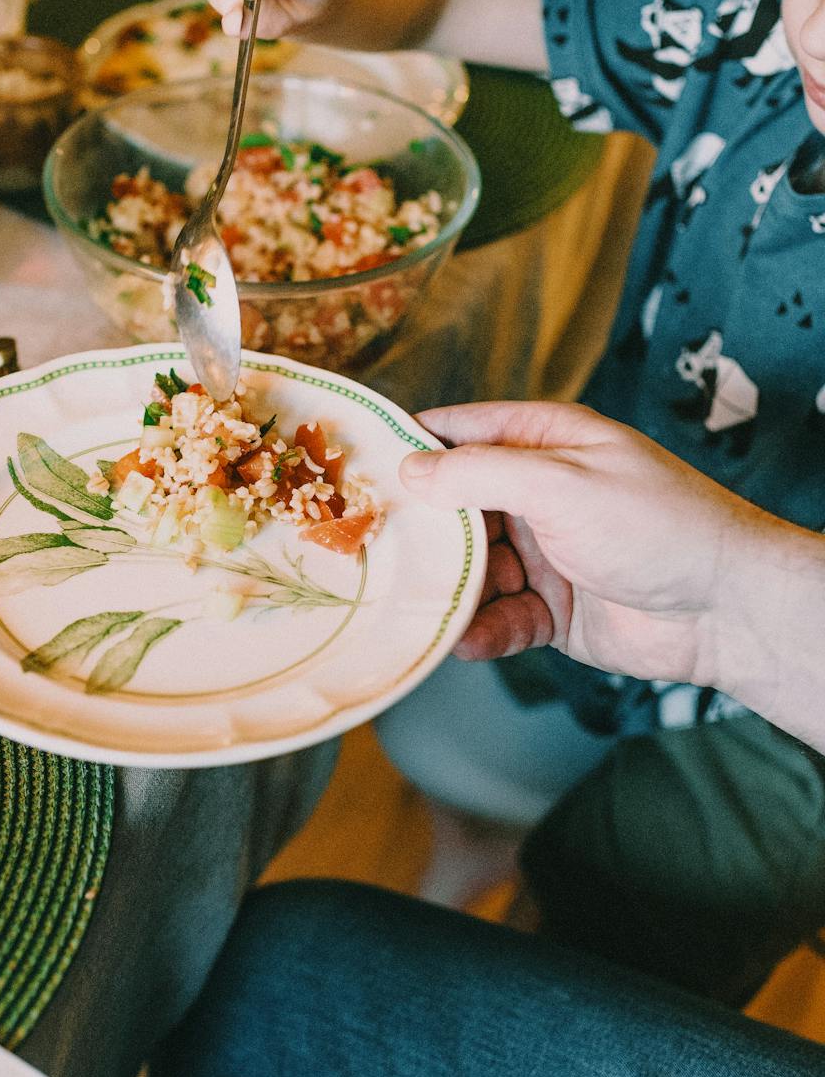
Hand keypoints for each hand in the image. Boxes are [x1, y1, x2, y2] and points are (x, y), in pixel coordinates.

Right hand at [400, 400, 773, 689]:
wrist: (725, 608)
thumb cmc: (657, 524)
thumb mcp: (560, 484)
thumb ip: (480, 475)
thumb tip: (410, 470)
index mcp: (542, 441)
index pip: (457, 433)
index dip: (407, 449)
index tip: (352, 471)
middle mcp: (537, 493)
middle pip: (453, 509)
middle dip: (420, 533)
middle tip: (369, 554)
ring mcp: (543, 552)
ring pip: (470, 570)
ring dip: (451, 591)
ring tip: (426, 608)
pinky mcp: (552, 609)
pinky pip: (499, 618)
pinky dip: (482, 631)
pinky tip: (468, 642)